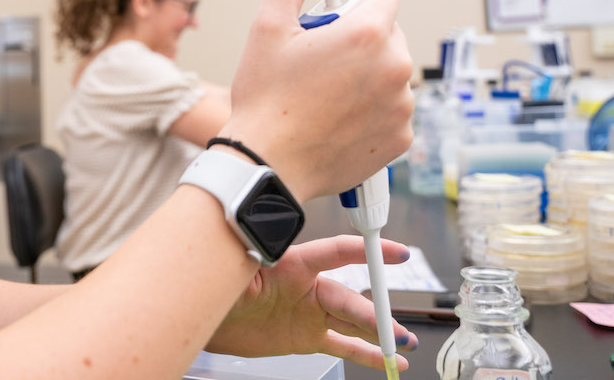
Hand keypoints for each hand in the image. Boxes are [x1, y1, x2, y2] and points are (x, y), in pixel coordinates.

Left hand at [205, 235, 416, 371]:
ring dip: (380, 333)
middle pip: (350, 297)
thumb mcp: (233, 270)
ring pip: (353, 321)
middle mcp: (308, 287)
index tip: (398, 253)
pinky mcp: (308, 337)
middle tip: (396, 331)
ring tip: (404, 344)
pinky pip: (343, 345)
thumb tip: (260, 250)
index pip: (337, 253)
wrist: (209, 317)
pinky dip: (366, 355)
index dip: (368, 251)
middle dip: (376, 314)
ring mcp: (311, 312)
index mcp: (293, 264)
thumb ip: (253, 260)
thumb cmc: (219, 285)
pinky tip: (388, 362)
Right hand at [223, 0, 413, 200]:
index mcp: (368, 34)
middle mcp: (395, 68)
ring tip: (326, 94)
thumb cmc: (266, 99)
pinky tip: (337, 119)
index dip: (354, 3)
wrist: (268, 163)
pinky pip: (392, 111)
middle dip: (361, 41)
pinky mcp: (400, 138)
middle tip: (322, 60)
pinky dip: (371, 111)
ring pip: (390, 75)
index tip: (333, 21)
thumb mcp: (266, 27)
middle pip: (389, 36)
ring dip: (367, 77)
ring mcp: (401, 106)